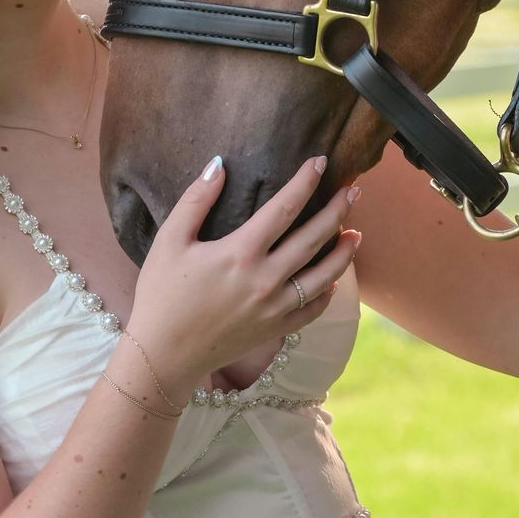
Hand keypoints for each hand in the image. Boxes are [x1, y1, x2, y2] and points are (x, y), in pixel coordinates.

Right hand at [126, 155, 359, 405]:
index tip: (321, 162)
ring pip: (323, 276)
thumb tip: (219, 164)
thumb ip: (196, 199)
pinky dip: (328, 293)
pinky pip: (312, 310)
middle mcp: (266, 279)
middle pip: (313, 239)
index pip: (284, 207)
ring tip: (356, 234)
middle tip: (354, 190)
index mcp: (241, 252)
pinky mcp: (275, 330)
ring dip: (343, 253)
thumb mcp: (169, 240)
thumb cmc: (161, 294)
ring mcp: (275, 308)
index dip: (305, 182)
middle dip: (337, 211)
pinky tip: (334, 280)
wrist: (162, 355)